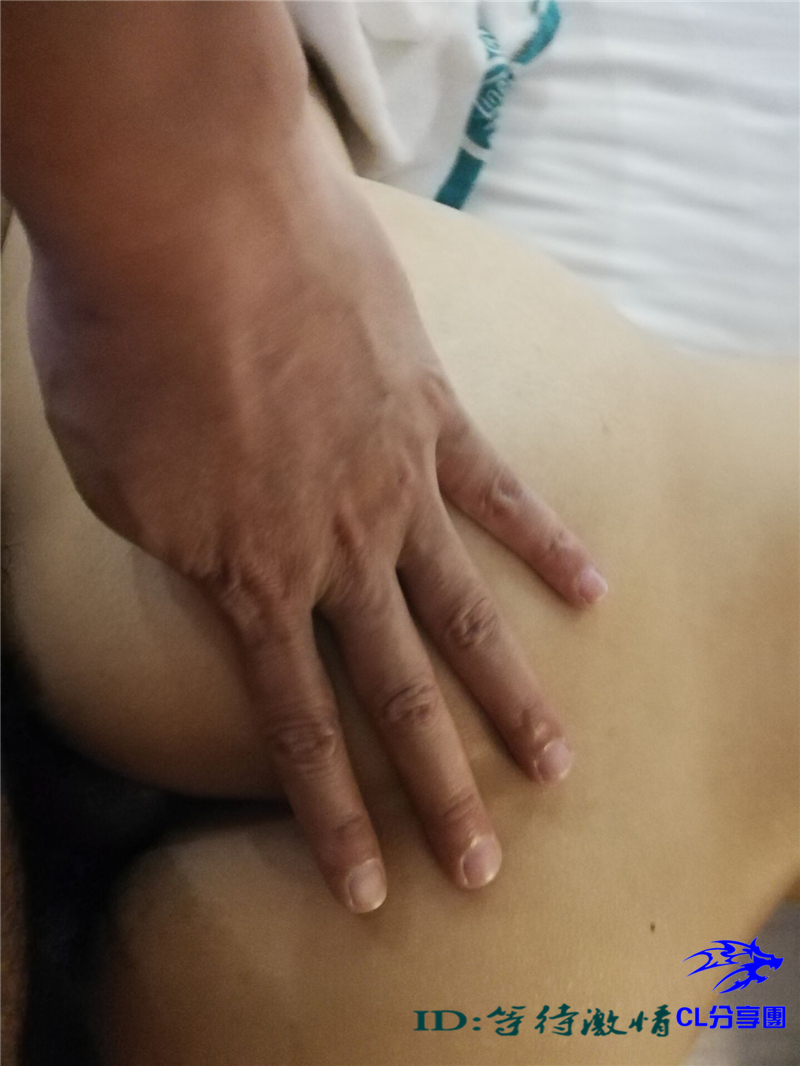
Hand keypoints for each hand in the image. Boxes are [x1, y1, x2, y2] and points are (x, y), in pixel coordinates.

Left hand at [25, 119, 605, 914]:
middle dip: (442, 794)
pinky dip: (546, 542)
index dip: (335, 819)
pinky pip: (502, 491)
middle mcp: (337, 552)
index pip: (298, 728)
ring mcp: (396, 485)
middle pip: (399, 694)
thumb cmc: (120, 338)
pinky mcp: (433, 412)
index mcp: (247, 576)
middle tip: (485, 868)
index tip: (372, 892)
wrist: (188, 214)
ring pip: (466, 615)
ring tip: (554, 761)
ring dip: (510, 699)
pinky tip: (591, 588)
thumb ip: (173, 541)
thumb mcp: (112, 473)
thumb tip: (212, 557)